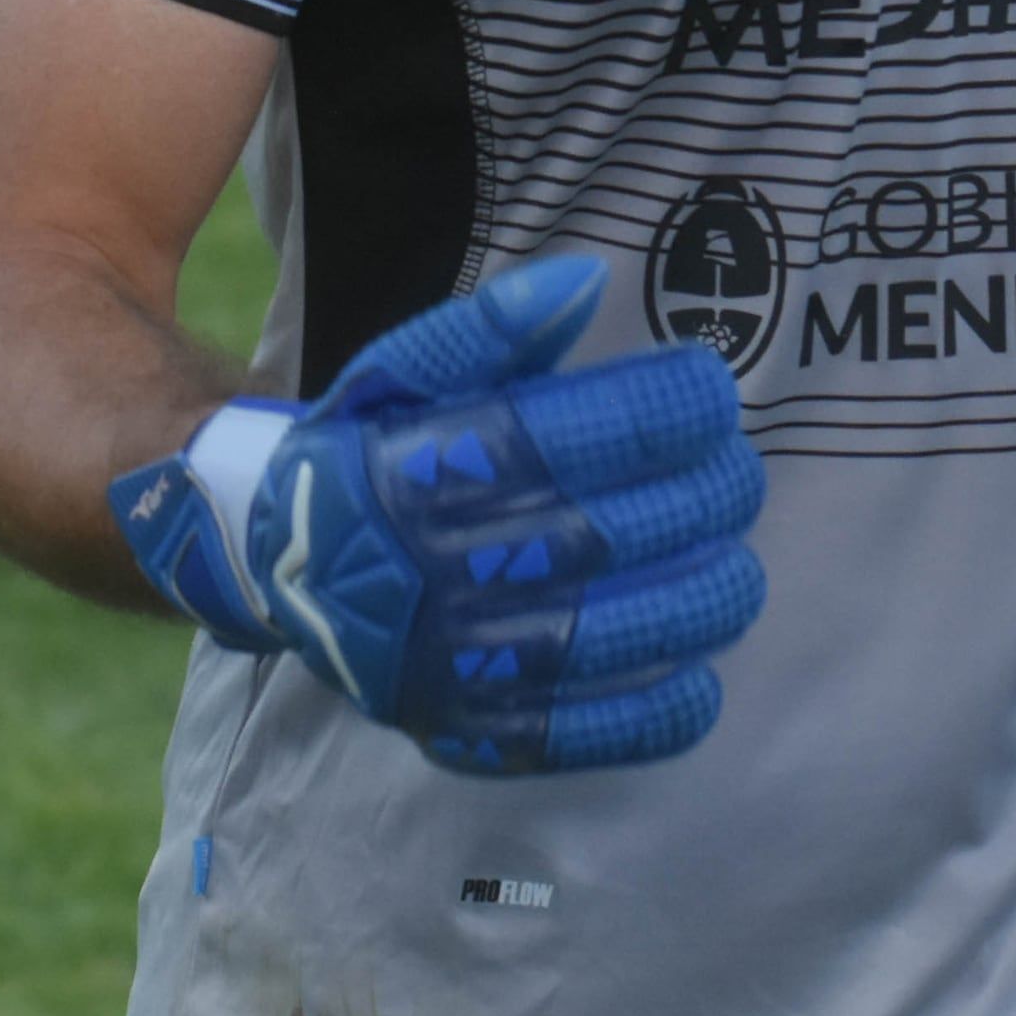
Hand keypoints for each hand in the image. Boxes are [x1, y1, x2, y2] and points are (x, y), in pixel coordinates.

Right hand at [110, 254, 766, 774]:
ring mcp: (447, 659)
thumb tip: (587, 280)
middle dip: (696, 505)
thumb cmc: (366, 453)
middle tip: (740, 480)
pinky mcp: (462, 728)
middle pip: (595, 538)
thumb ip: (492, 330)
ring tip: (736, 569)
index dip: (651, 414)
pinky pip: (571, 734)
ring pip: (599, 640)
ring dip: (695, 605)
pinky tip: (700, 674)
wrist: (275, 568)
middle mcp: (428, 569)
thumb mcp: (401, 374)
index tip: (712, 394)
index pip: (554, 439)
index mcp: (413, 471)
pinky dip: (651, 713)